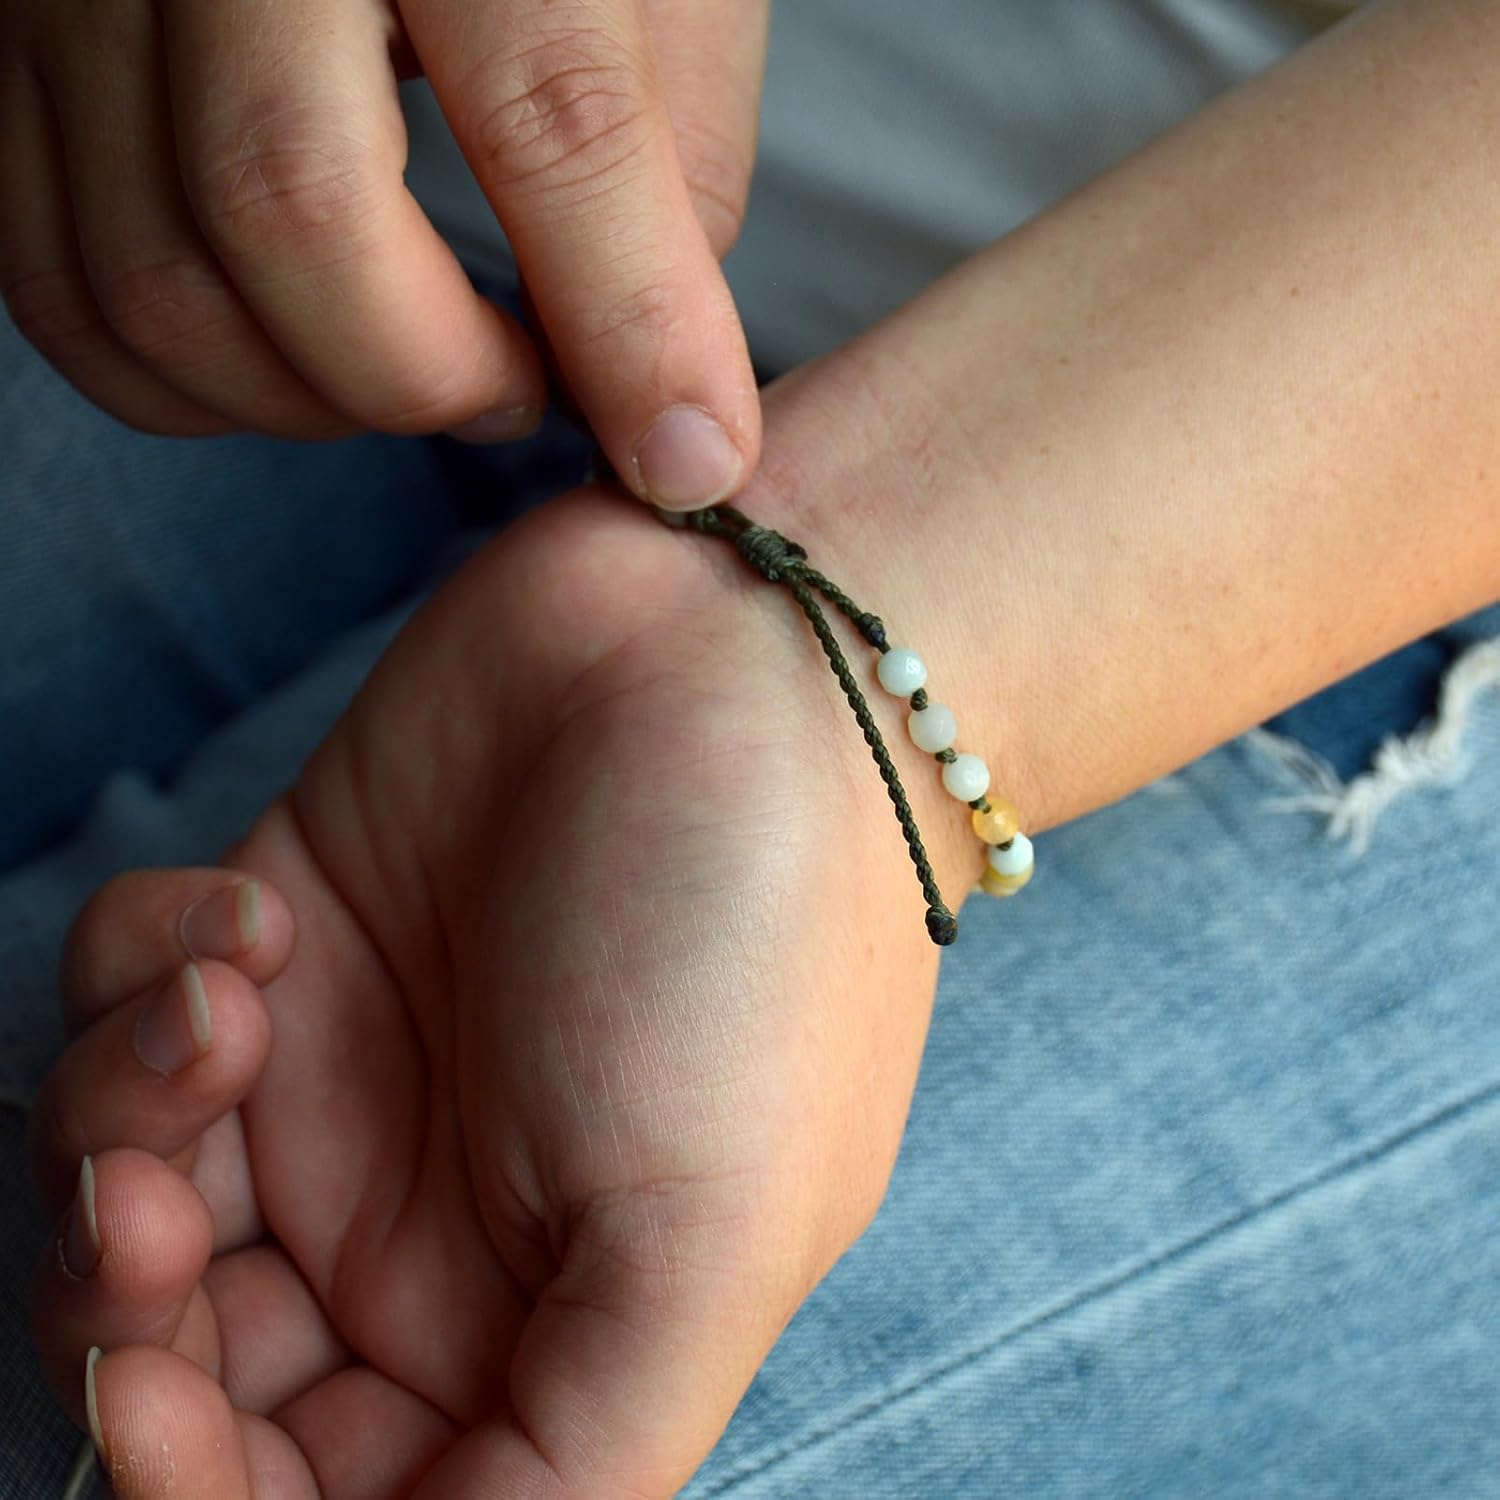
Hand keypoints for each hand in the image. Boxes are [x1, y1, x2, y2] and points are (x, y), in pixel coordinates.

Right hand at [0, 0, 763, 506]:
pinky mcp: (13, 53)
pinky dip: (189, 384)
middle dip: (433, 377)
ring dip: (316, 400)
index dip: (630, 323)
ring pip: (158, 283)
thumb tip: (647, 372)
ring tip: (423, 373)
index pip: (550, 116)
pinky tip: (296, 368)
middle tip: (521, 391)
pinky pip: (61, 289)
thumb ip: (677, 159)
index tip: (690, 459)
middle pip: (292, 214)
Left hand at [29, 468, 974, 1494]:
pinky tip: (257, 919)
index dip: (202, 1493)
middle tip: (155, 1213)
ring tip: (224, 1019)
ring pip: (128, 1181)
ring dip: (121, 1124)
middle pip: (189, 1360)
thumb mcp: (716, 1233)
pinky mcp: (279, 933)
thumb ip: (581, 1452)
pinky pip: (120, 1004)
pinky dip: (138, 975)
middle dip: (127, 1312)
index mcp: (535, 1321)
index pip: (328, 1494)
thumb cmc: (758, 944)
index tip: (148, 1398)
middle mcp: (427, 1215)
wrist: (740, 650)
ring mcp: (341, 1069)